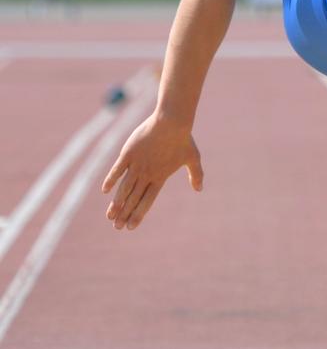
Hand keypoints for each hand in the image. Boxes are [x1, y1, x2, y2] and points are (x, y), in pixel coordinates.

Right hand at [101, 113, 203, 230]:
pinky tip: (105, 191)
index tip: (131, 226)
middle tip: (116, 227)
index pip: (147, 201)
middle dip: (124, 214)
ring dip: (116, 203)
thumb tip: (199, 189)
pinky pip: (117, 170)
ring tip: (110, 216)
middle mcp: (147, 174)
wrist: (171, 121)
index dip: (138, 214)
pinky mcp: (128, 153)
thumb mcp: (193, 158)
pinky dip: (111, 180)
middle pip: (133, 198)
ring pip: (124, 188)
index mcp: (160, 177)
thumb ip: (196, 175)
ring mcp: (136, 164)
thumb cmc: (183, 139)